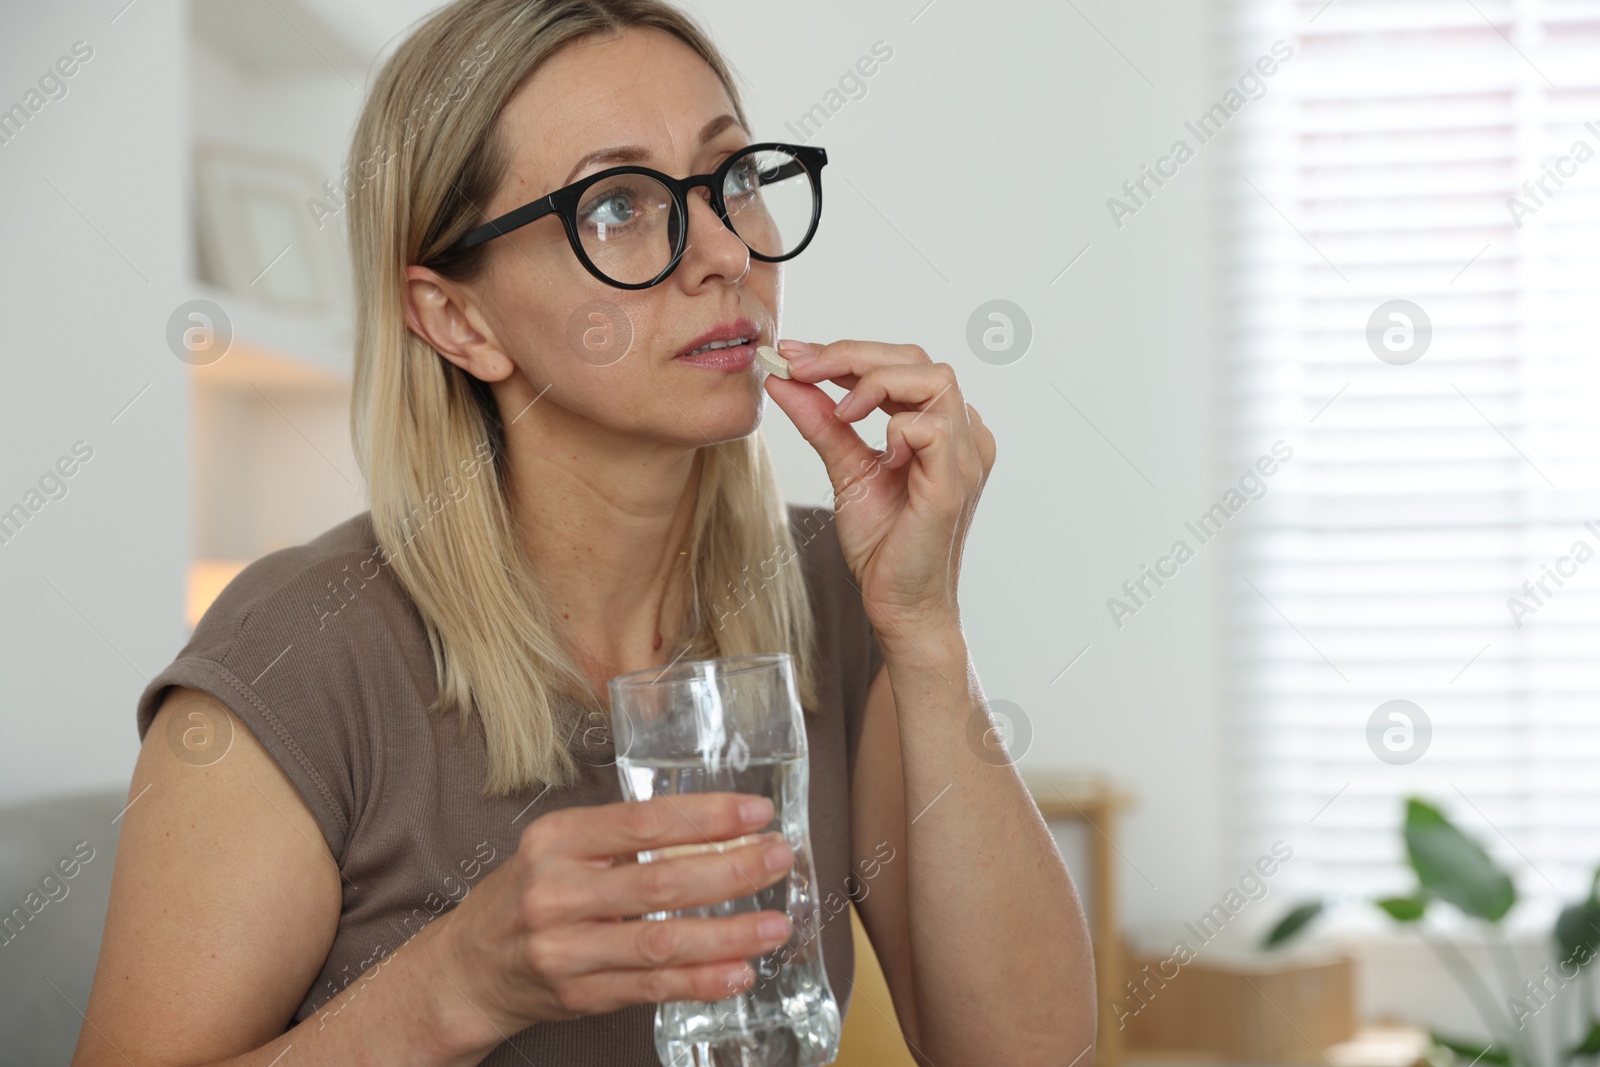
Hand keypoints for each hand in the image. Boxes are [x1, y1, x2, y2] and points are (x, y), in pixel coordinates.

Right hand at [423, 793, 794, 1049]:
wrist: (466, 970)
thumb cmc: (525, 897)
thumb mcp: (557, 850)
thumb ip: (621, 839)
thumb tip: (713, 829)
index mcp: (557, 839)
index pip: (644, 821)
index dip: (708, 816)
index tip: (757, 812)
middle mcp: (557, 892)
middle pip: (661, 881)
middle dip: (732, 870)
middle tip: (779, 859)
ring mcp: (566, 949)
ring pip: (662, 941)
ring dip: (728, 934)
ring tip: (775, 924)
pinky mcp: (579, 995)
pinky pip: (651, 987)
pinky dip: (701, 981)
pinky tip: (738, 973)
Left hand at [764, 339, 995, 638]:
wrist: (898, 604)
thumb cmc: (884, 545)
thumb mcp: (844, 469)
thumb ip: (820, 422)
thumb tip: (784, 380)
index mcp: (941, 427)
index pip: (900, 363)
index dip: (846, 352)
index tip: (794, 355)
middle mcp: (963, 434)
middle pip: (917, 359)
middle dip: (852, 355)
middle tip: (800, 366)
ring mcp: (965, 456)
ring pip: (934, 378)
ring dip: (875, 383)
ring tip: (842, 413)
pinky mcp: (955, 483)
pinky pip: (932, 426)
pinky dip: (895, 428)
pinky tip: (878, 456)